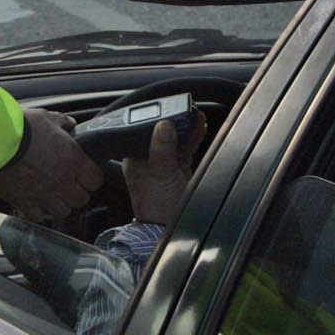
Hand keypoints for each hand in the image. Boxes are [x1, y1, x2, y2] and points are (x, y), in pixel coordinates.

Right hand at [0, 108, 103, 222]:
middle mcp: (62, 182)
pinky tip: (34, 201)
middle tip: (69, 183)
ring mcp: (43, 195)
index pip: (96, 180)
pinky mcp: (23, 203)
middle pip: (81, 199)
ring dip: (60, 204)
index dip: (91, 177)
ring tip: (52, 194)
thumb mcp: (47, 117)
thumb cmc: (21, 127)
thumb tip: (69, 124)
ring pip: (63, 212)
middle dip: (77, 192)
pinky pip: (38, 216)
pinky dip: (38, 211)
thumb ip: (62, 123)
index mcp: (73, 161)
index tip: (85, 173)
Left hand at [124, 106, 207, 227]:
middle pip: (159, 132)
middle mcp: (148, 159)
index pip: (139, 130)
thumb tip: (163, 124)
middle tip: (183, 105)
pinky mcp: (180, 168)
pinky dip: (193, 136)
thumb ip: (162, 149)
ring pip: (175, 138)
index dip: (152, 116)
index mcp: (134, 159)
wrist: (172, 230)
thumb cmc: (159, 207)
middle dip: (172, 118)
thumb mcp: (161, 175)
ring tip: (194, 112)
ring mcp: (165, 163)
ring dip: (185, 125)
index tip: (164, 104)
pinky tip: (200, 125)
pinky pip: (186, 147)